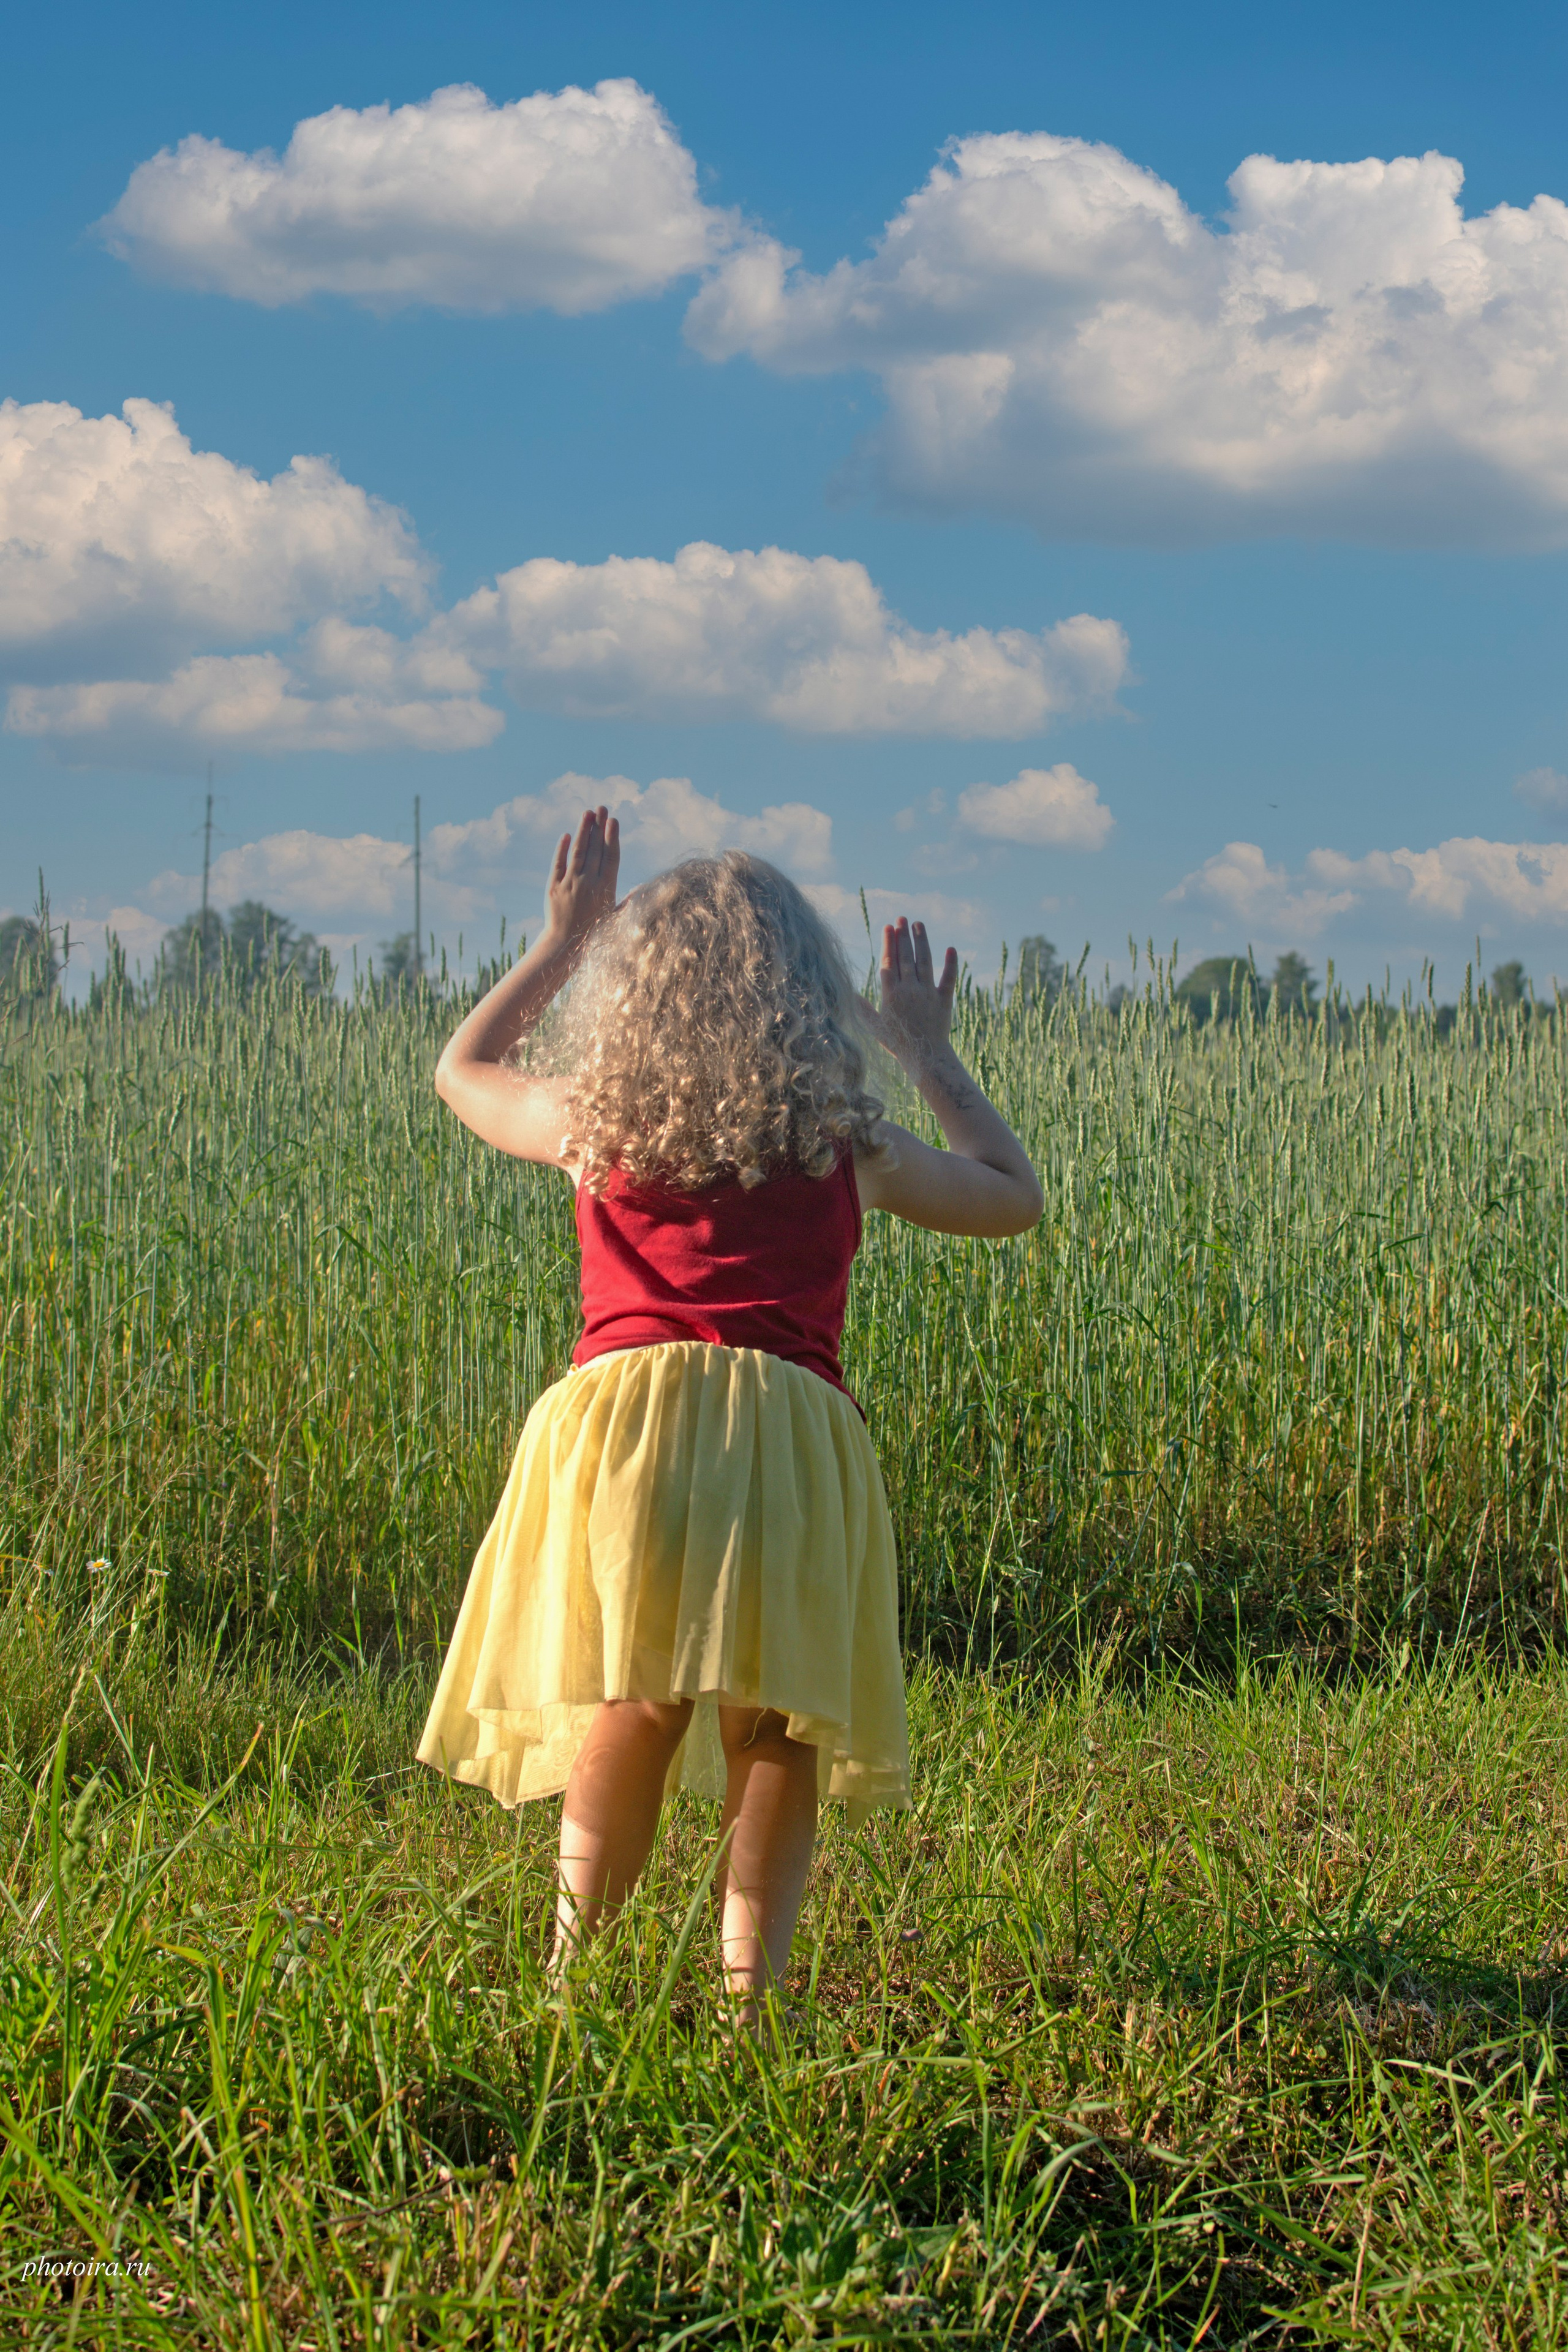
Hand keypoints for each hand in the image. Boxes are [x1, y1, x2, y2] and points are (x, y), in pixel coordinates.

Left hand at [545, 807, 619, 949]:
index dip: (612, 838)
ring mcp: (569, 885)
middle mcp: (588, 884)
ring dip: (583, 831)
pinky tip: (566, 835)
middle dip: (598, 827)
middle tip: (601, 807)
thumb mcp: (615, 917)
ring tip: (587, 813)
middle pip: (595, 850)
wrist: (564, 946)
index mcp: (606, 890)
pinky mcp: (553, 888)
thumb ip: (629, 900)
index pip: (611, 858)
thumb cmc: (593, 932)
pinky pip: (557, 864)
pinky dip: (562, 849)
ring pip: (577, 852)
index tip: (613, 820)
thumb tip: (645, 888)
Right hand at [873, 917, 957, 1065]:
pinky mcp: (944, 1000)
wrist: (924, 1057)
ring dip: (922, 941)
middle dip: (903, 936)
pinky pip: (948, 979)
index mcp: (891, 995)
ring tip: (918, 924)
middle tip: (902, 918)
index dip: (888, 943)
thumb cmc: (897, 1043)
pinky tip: (951, 949)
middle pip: (906, 958)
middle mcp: (909, 990)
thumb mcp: (875, 1028)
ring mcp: (927, 994)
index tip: (888, 927)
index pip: (889, 963)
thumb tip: (849, 994)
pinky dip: (951, 964)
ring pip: (925, 962)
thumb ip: (863, 1009)